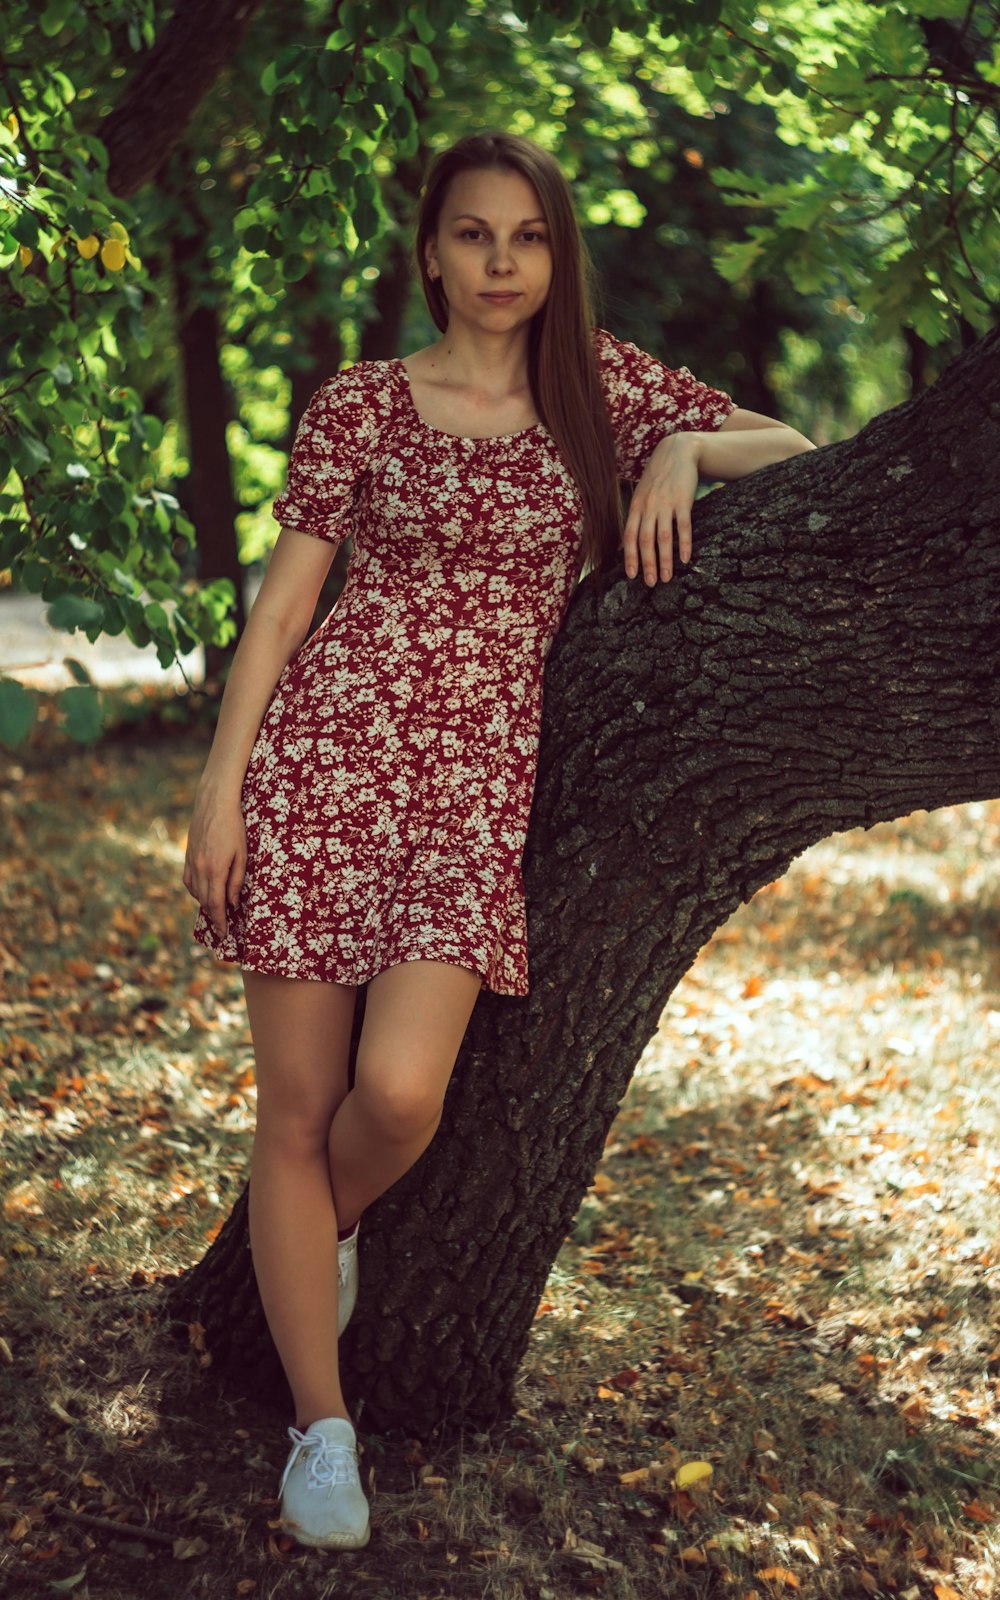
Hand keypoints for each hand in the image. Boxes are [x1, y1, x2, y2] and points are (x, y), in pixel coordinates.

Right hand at [183, 781, 246, 938]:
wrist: (214, 804)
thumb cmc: (234, 827)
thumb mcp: (242, 855)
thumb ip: (236, 881)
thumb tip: (233, 904)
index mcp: (215, 870)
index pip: (216, 904)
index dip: (220, 921)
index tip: (224, 933)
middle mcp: (200, 869)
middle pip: (205, 901)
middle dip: (214, 917)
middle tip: (222, 928)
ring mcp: (191, 862)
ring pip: (195, 892)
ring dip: (205, 904)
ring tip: (216, 911)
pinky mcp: (187, 855)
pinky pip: (188, 881)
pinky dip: (195, 891)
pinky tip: (203, 892)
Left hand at [623, 432, 701, 584]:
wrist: (678, 451)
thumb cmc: (659, 476)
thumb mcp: (643, 492)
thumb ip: (639, 513)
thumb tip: (633, 539)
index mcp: (636, 506)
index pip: (629, 536)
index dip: (630, 557)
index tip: (632, 575)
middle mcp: (648, 506)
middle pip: (645, 540)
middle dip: (646, 564)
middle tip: (650, 583)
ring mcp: (665, 504)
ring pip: (663, 537)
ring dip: (664, 560)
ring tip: (666, 578)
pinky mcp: (683, 501)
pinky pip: (683, 526)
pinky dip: (684, 544)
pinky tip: (685, 558)